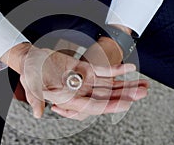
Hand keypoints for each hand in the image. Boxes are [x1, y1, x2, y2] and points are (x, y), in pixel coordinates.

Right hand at [1, 43, 142, 118]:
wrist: (32, 60)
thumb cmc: (30, 72)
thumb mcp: (31, 84)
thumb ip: (35, 98)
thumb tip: (37, 113)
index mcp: (68, 98)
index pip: (92, 104)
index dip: (109, 104)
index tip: (126, 104)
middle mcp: (78, 91)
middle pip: (105, 96)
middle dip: (124, 95)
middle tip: (143, 93)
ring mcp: (83, 80)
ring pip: (107, 85)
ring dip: (125, 85)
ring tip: (143, 85)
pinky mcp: (84, 69)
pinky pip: (102, 70)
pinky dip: (116, 70)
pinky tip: (129, 68)